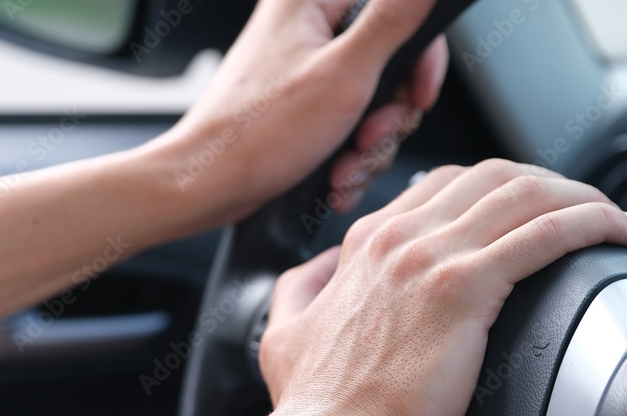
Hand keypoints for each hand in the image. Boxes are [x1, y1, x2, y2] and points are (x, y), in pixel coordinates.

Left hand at [165, 0, 447, 221]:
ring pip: (372, 104)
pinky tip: (333, 177)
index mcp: (310, 3)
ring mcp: (303, 73)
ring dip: (367, 147)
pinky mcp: (300, 110)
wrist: (206, 187)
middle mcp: (305, 30)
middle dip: (386, 115)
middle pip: (389, 63)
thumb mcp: (343, 75)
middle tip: (366, 137)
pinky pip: (347, 127)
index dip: (420, 58)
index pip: (395, 10)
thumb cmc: (255, 134)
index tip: (419, 94)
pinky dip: (347, 158)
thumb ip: (392, 21)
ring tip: (342, 167)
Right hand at [259, 160, 626, 415]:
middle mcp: (400, 238)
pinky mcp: (463, 290)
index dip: (498, 189)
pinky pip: (545, 234)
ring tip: (612, 218)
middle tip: (581, 210)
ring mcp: (431, 258)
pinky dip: (591, 223)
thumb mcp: (286, 331)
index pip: (445, 185)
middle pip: (494, 176)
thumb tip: (324, 271)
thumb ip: (304, 289)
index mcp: (368, 244)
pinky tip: (616, 232)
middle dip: (547, 183)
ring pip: (525, 194)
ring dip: (579, 197)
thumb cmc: (315, 404)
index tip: (531, 211)